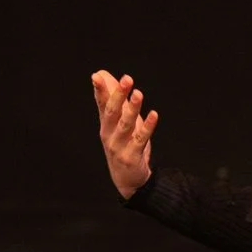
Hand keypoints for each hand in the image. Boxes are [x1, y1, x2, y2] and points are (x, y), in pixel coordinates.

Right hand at [89, 70, 158, 198]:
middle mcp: (108, 133)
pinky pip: (140, 139)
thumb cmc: (122, 144)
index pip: (100, 104)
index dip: (99, 90)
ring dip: (132, 109)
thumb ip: (109, 97)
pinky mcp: (131, 156)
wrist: (126, 178)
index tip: (97, 76)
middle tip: (126, 79)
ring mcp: (119, 146)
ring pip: (125, 125)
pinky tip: (154, 114)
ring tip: (138, 93)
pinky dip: (148, 127)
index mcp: (105, 123)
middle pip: (112, 112)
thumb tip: (101, 74)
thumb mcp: (114, 121)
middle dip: (118, 95)